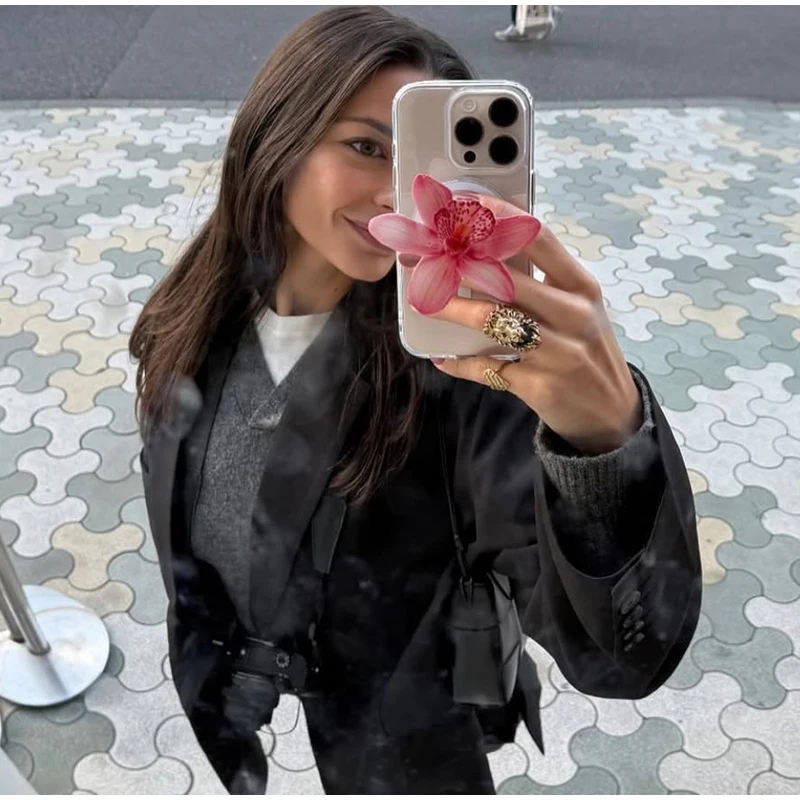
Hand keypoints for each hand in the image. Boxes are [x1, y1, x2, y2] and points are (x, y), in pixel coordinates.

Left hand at [431, 194, 642, 455]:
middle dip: (459, 265)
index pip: (540, 238)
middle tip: (424, 258)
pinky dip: (461, 363)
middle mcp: (573, 314)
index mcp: (582, 286)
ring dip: (451, 309)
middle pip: (507, 278)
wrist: (611, 411)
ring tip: (423, 303)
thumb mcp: (577, 309)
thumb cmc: (585, 350)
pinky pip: (488, 368)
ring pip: (491, 321)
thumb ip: (541, 282)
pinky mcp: (539, 385)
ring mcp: (557, 351)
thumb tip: (484, 253)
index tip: (464, 206)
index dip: (499, 218)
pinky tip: (443, 358)